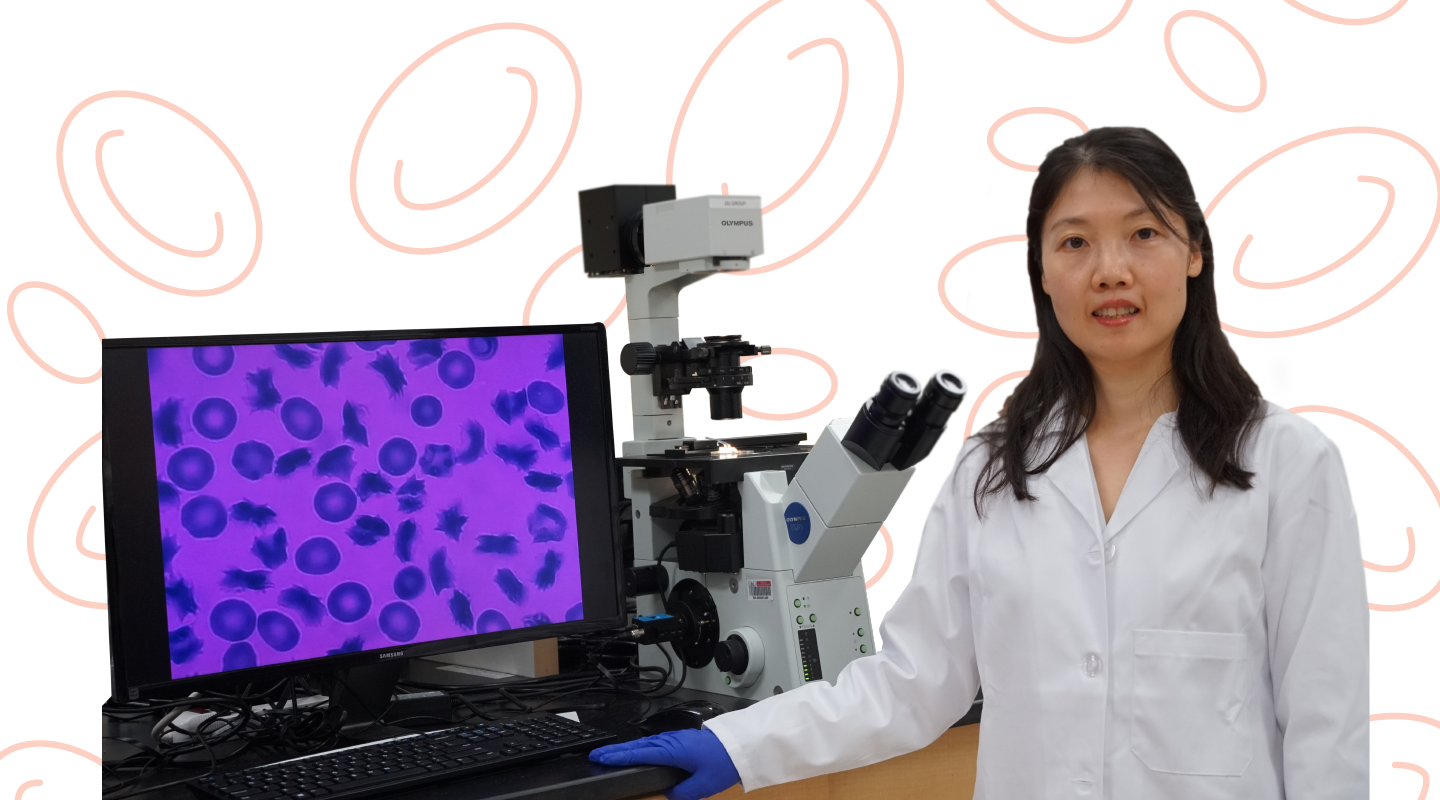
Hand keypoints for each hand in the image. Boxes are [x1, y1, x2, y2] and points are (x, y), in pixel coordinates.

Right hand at [589, 728, 740, 799]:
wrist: (744, 745)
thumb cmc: (724, 762)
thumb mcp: (702, 786)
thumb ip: (682, 793)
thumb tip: (669, 794)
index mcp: (672, 750)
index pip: (638, 754)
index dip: (618, 756)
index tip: (599, 757)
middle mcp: (672, 741)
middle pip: (639, 745)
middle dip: (617, 750)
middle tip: (598, 754)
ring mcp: (678, 739)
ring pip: (648, 743)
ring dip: (630, 748)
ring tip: (615, 754)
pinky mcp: (685, 740)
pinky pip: (658, 743)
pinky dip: (644, 747)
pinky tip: (643, 752)